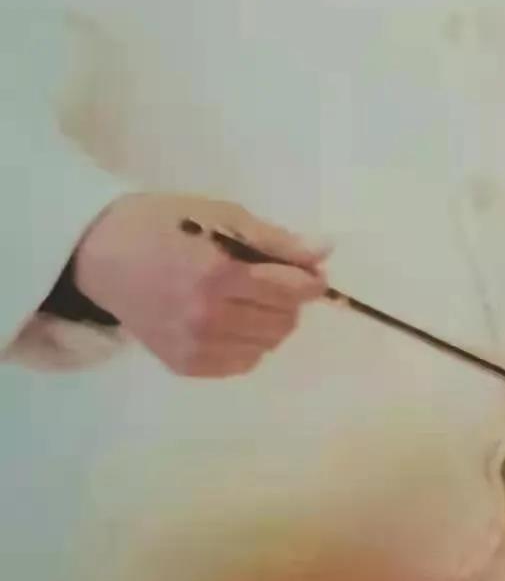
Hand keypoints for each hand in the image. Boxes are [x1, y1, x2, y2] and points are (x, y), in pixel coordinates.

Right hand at [73, 193, 330, 376]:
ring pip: (266, 345)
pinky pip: (241, 364)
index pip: (289, 290)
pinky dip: (248, 345)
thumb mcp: (223, 216)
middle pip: (283, 321)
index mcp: (219, 273)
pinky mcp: (182, 364)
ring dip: (271, 323)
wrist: (103, 254)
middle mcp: (207, 316)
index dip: (311, 282)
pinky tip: (232, 321)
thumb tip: (325, 251)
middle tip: (274, 281)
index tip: (312, 273)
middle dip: (290, 301)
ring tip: (249, 299)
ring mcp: (193, 345)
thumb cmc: (166, 224)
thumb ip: (276, 240)